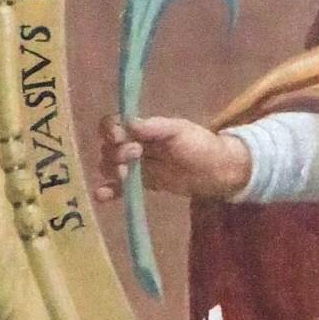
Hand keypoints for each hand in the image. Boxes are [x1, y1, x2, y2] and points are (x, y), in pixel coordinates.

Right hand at [95, 114, 251, 201]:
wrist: (216, 171)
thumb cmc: (200, 145)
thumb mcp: (180, 131)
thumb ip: (155, 127)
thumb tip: (128, 124)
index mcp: (143, 128)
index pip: (114, 125)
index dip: (110, 131)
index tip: (120, 138)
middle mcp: (135, 145)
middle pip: (108, 147)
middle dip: (115, 153)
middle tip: (135, 156)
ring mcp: (136, 166)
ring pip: (110, 167)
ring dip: (112, 171)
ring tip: (127, 176)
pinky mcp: (140, 184)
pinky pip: (118, 188)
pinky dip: (107, 191)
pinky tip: (102, 195)